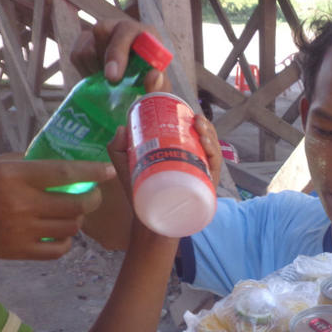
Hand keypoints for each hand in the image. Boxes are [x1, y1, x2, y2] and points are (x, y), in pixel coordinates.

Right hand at [0, 159, 115, 259]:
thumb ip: (24, 163)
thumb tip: (59, 165)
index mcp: (13, 176)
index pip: (65, 173)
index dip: (92, 172)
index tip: (108, 170)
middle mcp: (20, 204)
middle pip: (76, 205)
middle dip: (91, 198)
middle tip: (92, 194)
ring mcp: (20, 231)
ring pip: (71, 228)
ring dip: (77, 219)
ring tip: (71, 212)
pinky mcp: (17, 252)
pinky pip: (57, 251)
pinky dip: (65, 242)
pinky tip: (59, 234)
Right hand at [71, 18, 169, 92]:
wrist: (138, 87)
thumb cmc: (152, 86)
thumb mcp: (160, 90)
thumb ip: (159, 85)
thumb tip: (154, 76)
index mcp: (144, 34)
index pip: (127, 30)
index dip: (117, 52)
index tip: (113, 77)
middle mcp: (121, 28)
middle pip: (100, 31)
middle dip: (103, 60)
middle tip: (110, 81)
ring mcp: (103, 33)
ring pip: (87, 47)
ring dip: (96, 69)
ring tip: (111, 81)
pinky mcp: (87, 42)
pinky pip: (77, 55)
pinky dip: (85, 71)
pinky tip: (100, 78)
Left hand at [106, 113, 221, 202]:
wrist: (147, 220)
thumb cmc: (139, 192)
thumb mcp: (125, 166)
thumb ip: (117, 147)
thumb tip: (122, 128)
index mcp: (181, 154)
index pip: (193, 133)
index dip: (194, 119)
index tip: (188, 111)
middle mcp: (194, 163)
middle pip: (206, 139)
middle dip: (204, 125)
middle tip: (195, 119)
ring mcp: (200, 175)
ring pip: (212, 151)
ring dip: (210, 135)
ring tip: (200, 127)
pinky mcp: (205, 188)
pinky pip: (213, 170)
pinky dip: (214, 156)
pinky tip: (206, 145)